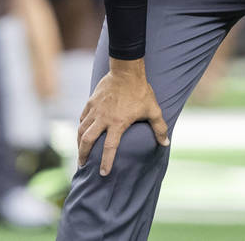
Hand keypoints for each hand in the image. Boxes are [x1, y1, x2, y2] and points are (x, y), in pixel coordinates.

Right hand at [77, 58, 169, 175]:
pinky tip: (81, 133)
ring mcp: (95, 109)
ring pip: (81, 130)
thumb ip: (160, 128)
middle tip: (82, 165)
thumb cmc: (141, 91)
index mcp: (118, 123)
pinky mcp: (91, 102)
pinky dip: (81, 127)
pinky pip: (82, 118)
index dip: (106, 161)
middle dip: (83, 155)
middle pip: (87, 140)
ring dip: (78, 143)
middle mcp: (103, 118)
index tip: (103, 173)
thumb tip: (166, 143)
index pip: (109, 147)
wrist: (126, 71)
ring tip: (80, 152)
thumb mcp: (153, 110)